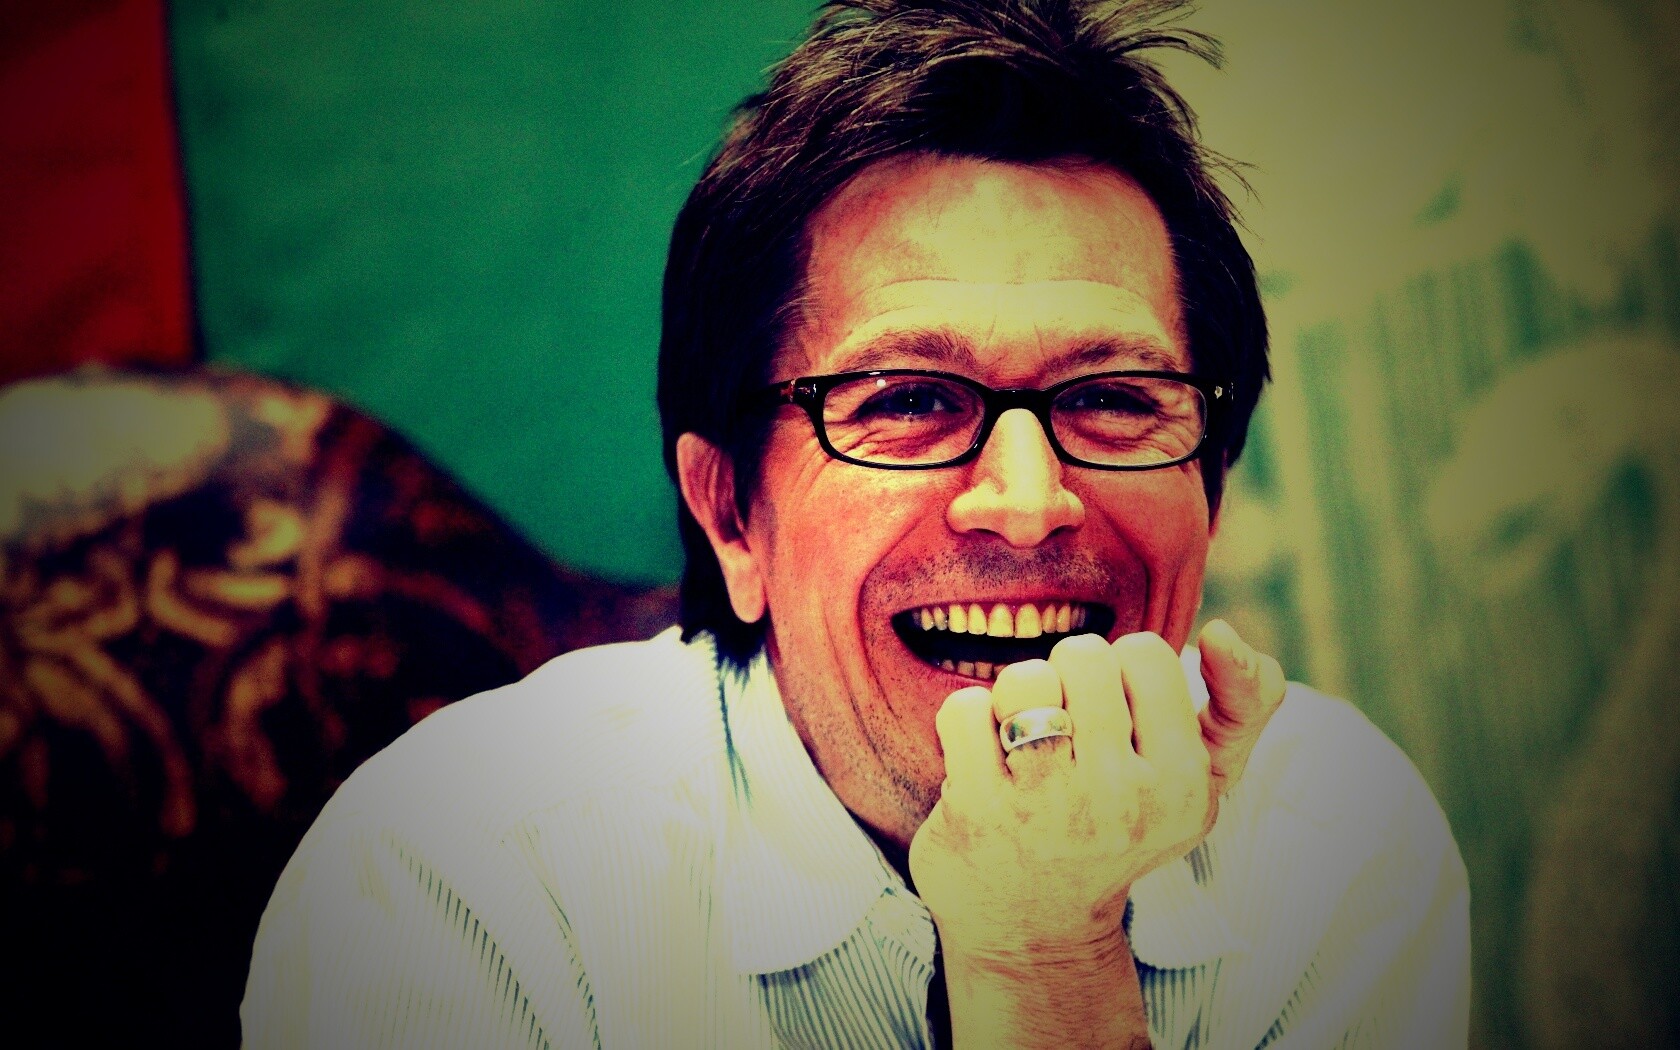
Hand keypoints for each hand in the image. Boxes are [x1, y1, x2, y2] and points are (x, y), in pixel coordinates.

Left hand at [909, 620, 1284, 958]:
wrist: (1038, 927)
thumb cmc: (1123, 826)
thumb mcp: (1203, 776)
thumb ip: (1244, 700)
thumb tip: (1223, 633)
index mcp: (1183, 784)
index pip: (1145, 654)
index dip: (1122, 674)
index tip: (1118, 719)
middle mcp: (1119, 799)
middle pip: (1084, 656)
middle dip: (1069, 678)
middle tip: (1069, 730)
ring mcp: (1044, 808)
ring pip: (1025, 679)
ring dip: (1018, 697)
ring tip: (1026, 739)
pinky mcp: (976, 813)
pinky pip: (965, 709)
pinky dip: (969, 721)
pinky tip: (985, 760)